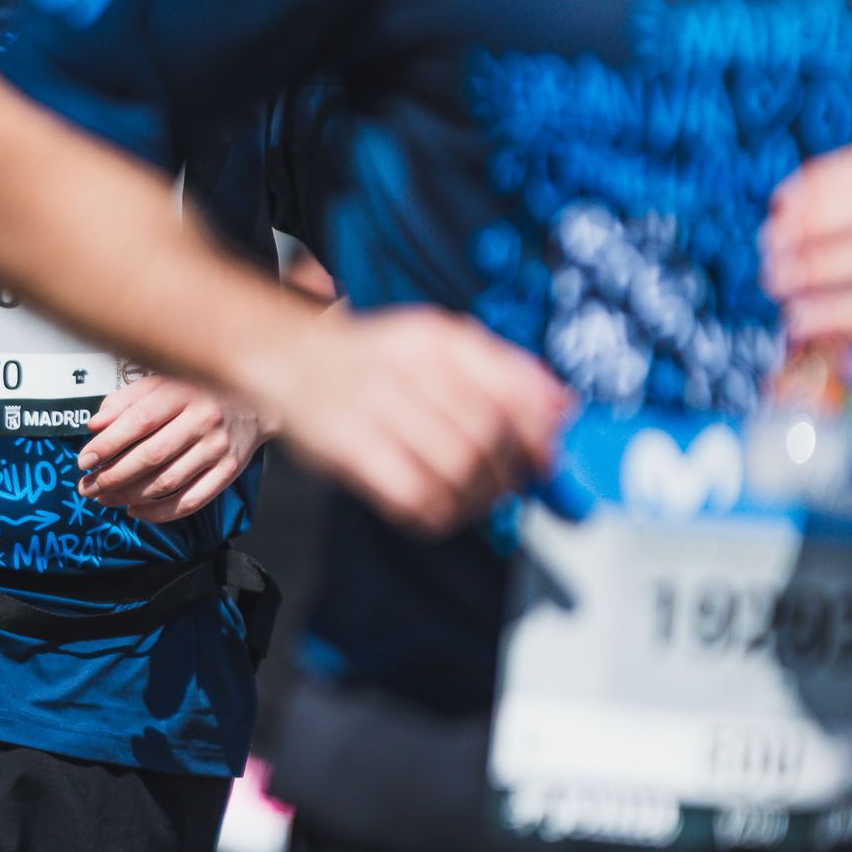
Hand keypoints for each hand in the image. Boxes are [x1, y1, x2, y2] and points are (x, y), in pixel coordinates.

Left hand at [74, 374, 262, 522]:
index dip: (107, 444)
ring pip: (167, 482)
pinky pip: (191, 501)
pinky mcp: (228, 471)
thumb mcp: (159, 382)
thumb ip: (124, 401)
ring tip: (105, 498)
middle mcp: (203, 420)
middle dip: (112, 477)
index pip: (138, 422)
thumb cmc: (196, 389)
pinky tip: (136, 511)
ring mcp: (218, 448)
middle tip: (87, 487)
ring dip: (130, 496)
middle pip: (151, 456)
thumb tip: (94, 426)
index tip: (84, 460)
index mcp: (182, 393)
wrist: (254, 397)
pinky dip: (160, 512)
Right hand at [240, 306, 574, 538]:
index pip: (510, 390)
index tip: (547, 454)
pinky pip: (414, 493)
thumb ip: (502, 369)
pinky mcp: (347, 447)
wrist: (287, 357)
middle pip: (488, 433)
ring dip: (478, 494)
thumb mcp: (437, 342)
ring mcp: (374, 407)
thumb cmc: (371, 357)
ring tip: (474, 496)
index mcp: (436, 341)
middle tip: (509, 481)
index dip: (538, 432)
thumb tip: (564, 407)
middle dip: (509, 469)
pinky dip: (439, 510)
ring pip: (458, 467)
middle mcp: (406, 368)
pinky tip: (438, 506)